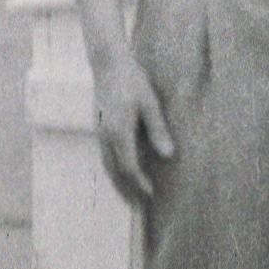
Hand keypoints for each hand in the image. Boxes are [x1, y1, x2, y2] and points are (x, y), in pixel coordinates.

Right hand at [93, 54, 173, 202]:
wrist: (108, 62)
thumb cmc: (132, 80)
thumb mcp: (150, 104)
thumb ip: (158, 131)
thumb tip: (168, 156)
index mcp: (118, 132)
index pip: (129, 168)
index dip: (140, 184)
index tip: (153, 195)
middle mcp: (105, 136)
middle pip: (114, 172)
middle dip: (127, 190)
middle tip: (140, 206)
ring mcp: (99, 132)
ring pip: (107, 165)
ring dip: (119, 182)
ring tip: (132, 194)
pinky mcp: (99, 127)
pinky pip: (106, 155)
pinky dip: (114, 169)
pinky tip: (124, 171)